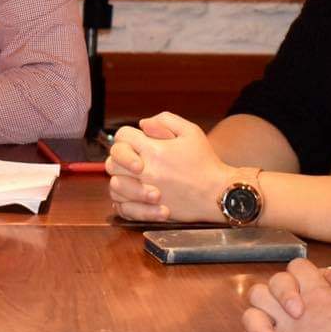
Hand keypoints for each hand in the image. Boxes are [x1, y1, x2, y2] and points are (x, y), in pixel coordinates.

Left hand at [104, 111, 237, 222]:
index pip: (122, 137)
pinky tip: (133, 194)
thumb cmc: (205, 162)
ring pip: (114, 185)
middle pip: (113, 161)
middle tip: (133, 159)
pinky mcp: (148, 211)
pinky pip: (122, 207)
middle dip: (121, 157)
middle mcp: (146, 171)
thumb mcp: (191, 131)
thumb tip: (143, 124)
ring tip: (133, 176)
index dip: (127, 137)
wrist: (217, 194)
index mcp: (154, 150)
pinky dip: (123, 200)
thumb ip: (165, 120)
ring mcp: (144, 193)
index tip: (137, 141)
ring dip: (120, 178)